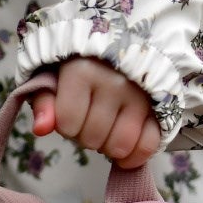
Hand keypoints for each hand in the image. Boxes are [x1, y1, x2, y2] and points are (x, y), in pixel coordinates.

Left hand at [30, 58, 161, 170]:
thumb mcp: (55, 76)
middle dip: (88, 137)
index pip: (68, 124)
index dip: (68, 127)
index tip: (72, 113)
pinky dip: (135, 156)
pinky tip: (125, 152)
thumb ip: (44, 101)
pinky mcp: (161, 107)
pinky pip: (149, 145)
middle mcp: (114, 81)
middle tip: (92, 121)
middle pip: (93, 138)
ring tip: (108, 130)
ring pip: (120, 146)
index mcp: (83, 70)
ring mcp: (141, 95)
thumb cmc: (83, 65)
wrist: (124, 46)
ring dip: (109, 147)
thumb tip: (41, 128)